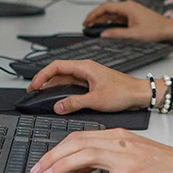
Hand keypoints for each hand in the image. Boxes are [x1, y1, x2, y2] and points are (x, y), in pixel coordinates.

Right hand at [27, 59, 150, 113]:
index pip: (56, 66)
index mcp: (85, 67)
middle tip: (33, 90)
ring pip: (65, 78)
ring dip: (53, 85)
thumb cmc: (124, 92)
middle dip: (44, 79)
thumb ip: (75, 103)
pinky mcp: (92, 83)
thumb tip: (58, 106)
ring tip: (41, 93)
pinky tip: (58, 96)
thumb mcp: (96, 100)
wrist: (140, 94)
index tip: (34, 85)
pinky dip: (63, 90)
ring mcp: (89, 76)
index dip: (42, 75)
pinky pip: (73, 84)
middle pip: (59, 71)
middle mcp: (86, 69)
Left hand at [31, 129, 172, 172]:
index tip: (42, 161)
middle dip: (52, 157)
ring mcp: (130, 160)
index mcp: (119, 137)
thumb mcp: (134, 153)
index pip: (79, 137)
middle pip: (78, 145)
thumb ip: (108, 157)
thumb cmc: (166, 164)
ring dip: (64, 167)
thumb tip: (79, 168)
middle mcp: (122, 144)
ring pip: (89, 157)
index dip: (56, 149)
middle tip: (37, 170)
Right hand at [82, 0, 171, 41]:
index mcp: (127, 7)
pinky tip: (106, 27)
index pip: (105, 7)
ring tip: (93, 26)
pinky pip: (118, 17)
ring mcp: (131, 11)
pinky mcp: (134, 16)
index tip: (86, 21)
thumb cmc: (156, 29)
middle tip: (86, 24)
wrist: (169, 29)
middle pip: (107, 9)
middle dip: (95, 16)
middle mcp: (129, 6)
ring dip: (102, 19)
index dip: (93, 14)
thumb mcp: (134, 34)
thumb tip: (103, 34)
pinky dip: (110, 21)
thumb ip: (117, 34)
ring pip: (112, 13)